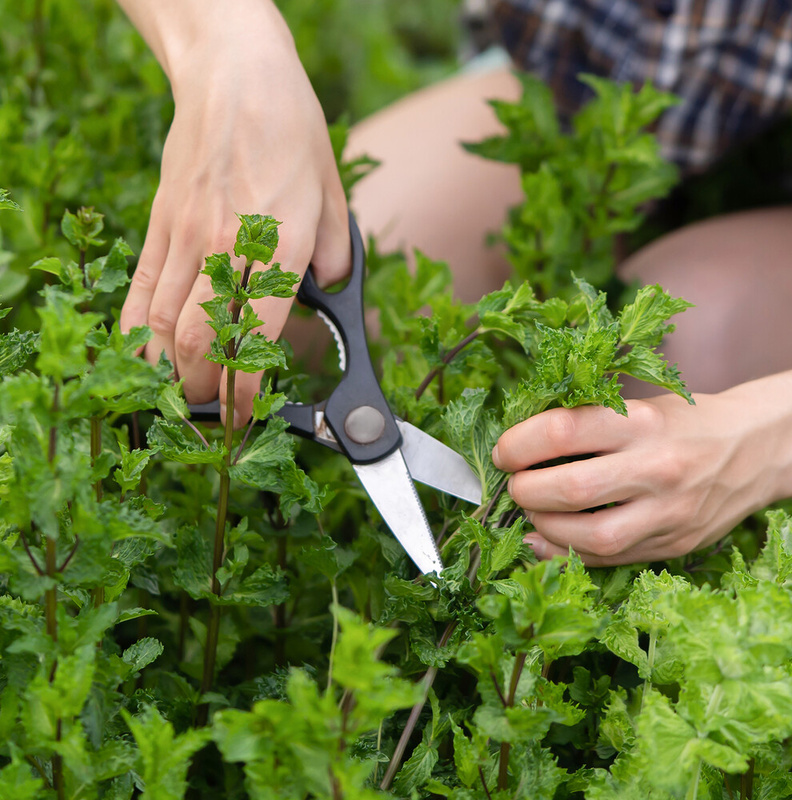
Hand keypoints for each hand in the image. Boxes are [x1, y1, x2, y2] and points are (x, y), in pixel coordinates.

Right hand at [118, 19, 348, 427]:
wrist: (236, 79)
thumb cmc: (293, 135)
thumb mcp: (334, 196)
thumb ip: (332, 255)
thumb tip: (328, 292)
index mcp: (282, 243)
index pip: (258, 332)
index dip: (248, 385)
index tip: (248, 416)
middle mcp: (231, 245)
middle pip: (201, 338)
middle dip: (205, 390)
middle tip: (214, 417)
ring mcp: (188, 235)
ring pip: (163, 321)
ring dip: (169, 370)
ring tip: (183, 398)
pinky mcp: (161, 223)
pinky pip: (142, 288)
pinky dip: (136, 331)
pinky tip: (142, 358)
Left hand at [492, 392, 776, 564]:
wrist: (758, 448)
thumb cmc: (689, 421)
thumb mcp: (644, 406)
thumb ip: (591, 424)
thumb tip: (522, 447)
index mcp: (644, 421)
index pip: (564, 430)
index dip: (520, 443)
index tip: (505, 450)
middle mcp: (657, 467)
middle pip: (570, 488)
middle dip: (526, 491)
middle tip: (514, 484)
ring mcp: (668, 512)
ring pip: (589, 536)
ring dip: (544, 527)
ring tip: (532, 513)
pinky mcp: (673, 544)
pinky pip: (609, 559)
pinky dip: (568, 553)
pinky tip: (547, 541)